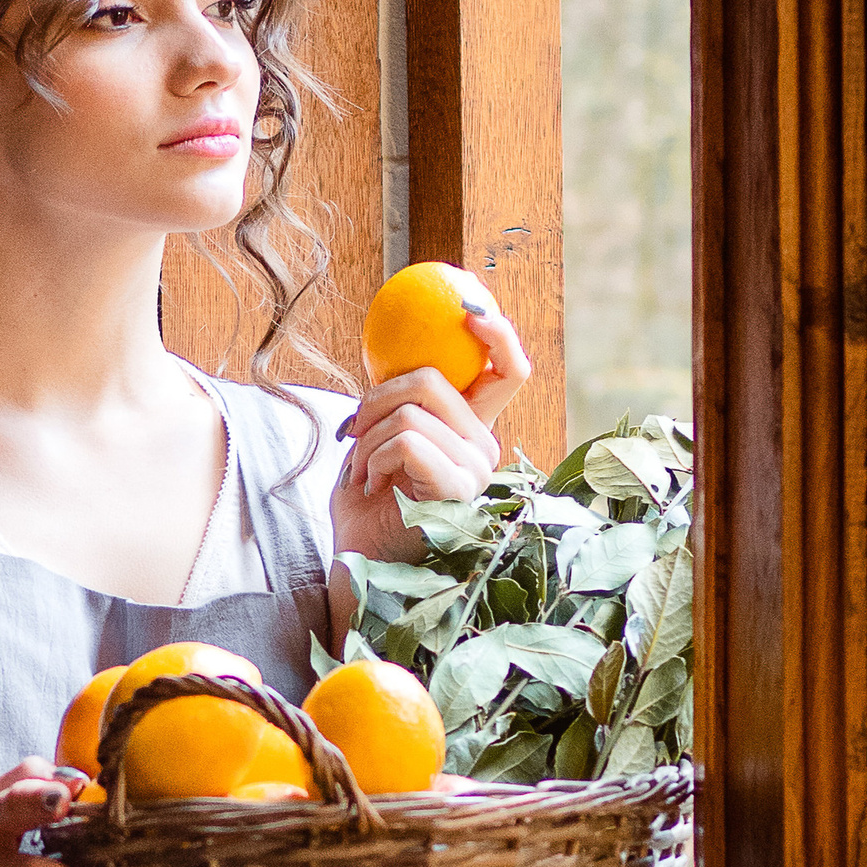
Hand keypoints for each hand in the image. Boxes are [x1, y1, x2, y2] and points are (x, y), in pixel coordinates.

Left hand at [330, 302, 530, 564]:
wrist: (356, 555)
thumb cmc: (365, 497)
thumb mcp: (380, 431)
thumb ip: (399, 394)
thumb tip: (392, 338)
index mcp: (472, 429)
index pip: (510, 371)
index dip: (499, 334)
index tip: (470, 311)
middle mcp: (485, 448)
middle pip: (432, 380)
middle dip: (376, 397)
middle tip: (356, 431)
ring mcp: (475, 472)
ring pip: (411, 411)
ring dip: (368, 437)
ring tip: (361, 469)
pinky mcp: (456, 490)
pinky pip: (408, 441)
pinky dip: (373, 457)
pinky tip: (369, 485)